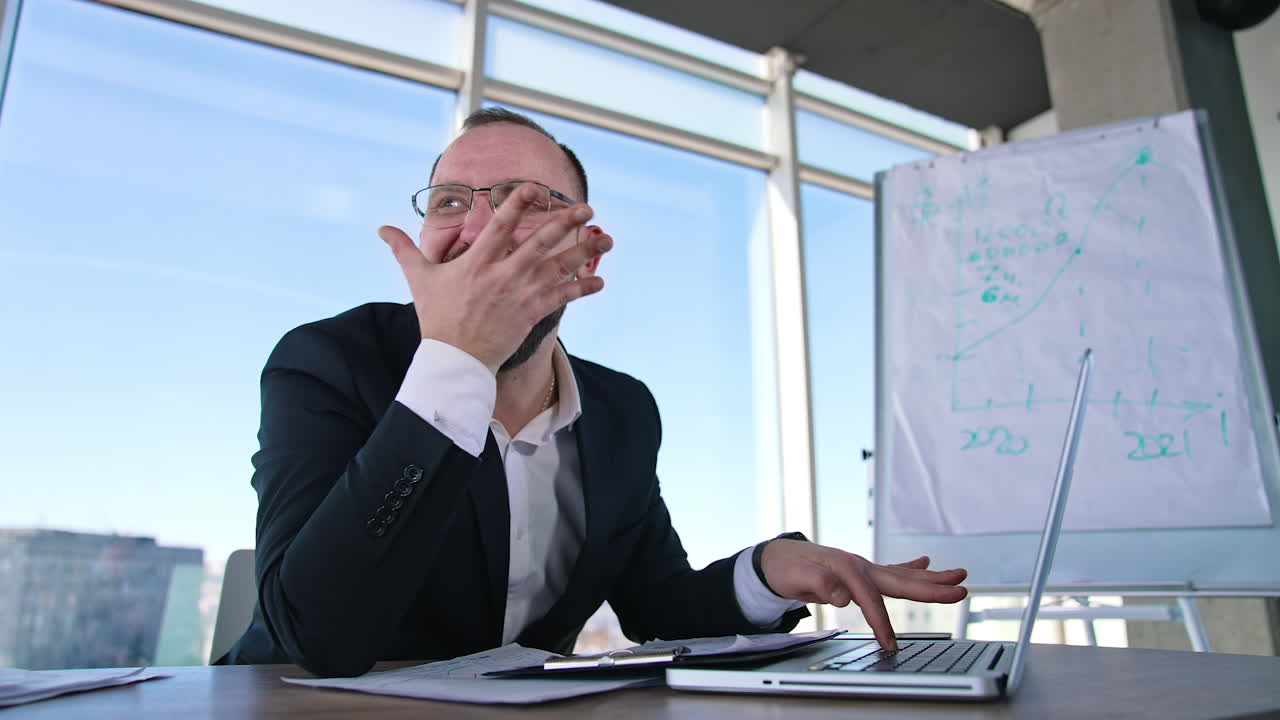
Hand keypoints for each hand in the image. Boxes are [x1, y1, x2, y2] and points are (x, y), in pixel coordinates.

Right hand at [378, 184, 611, 372]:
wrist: (453, 360)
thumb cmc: (437, 318)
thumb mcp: (418, 280)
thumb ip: (403, 250)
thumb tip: (380, 228)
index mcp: (476, 262)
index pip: (501, 225)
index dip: (519, 203)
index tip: (537, 188)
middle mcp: (502, 275)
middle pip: (539, 243)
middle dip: (566, 224)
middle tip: (588, 208)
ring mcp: (519, 295)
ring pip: (557, 268)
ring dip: (584, 253)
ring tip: (607, 239)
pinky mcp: (530, 314)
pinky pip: (561, 298)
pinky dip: (581, 289)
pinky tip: (600, 281)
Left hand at [760, 540, 967, 651]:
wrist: (778, 557)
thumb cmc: (786, 567)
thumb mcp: (796, 577)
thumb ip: (819, 583)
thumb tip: (842, 594)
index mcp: (846, 568)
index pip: (871, 599)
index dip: (881, 623)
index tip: (890, 644)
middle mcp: (860, 565)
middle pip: (901, 580)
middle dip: (931, 587)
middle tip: (960, 588)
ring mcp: (863, 567)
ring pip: (903, 574)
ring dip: (931, 577)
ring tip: (958, 575)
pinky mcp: (861, 571)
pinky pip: (892, 571)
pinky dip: (910, 568)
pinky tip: (926, 562)